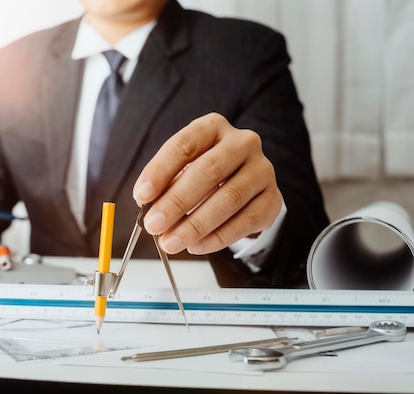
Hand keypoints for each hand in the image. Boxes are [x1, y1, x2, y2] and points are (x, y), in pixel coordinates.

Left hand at [132, 112, 282, 254]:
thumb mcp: (181, 171)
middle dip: (176, 202)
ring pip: (229, 198)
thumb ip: (165, 184)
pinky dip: (218, 237)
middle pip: (208, 171)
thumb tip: (147, 205)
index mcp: (213, 127)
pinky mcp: (272, 198)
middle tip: (154, 225)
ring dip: (195, 225)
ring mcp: (261, 170)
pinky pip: (246, 220)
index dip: (160, 171)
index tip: (141, 196)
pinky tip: (197, 246)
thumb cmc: (204, 175)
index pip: (184, 145)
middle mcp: (242, 143)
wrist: (244, 187)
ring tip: (171, 242)